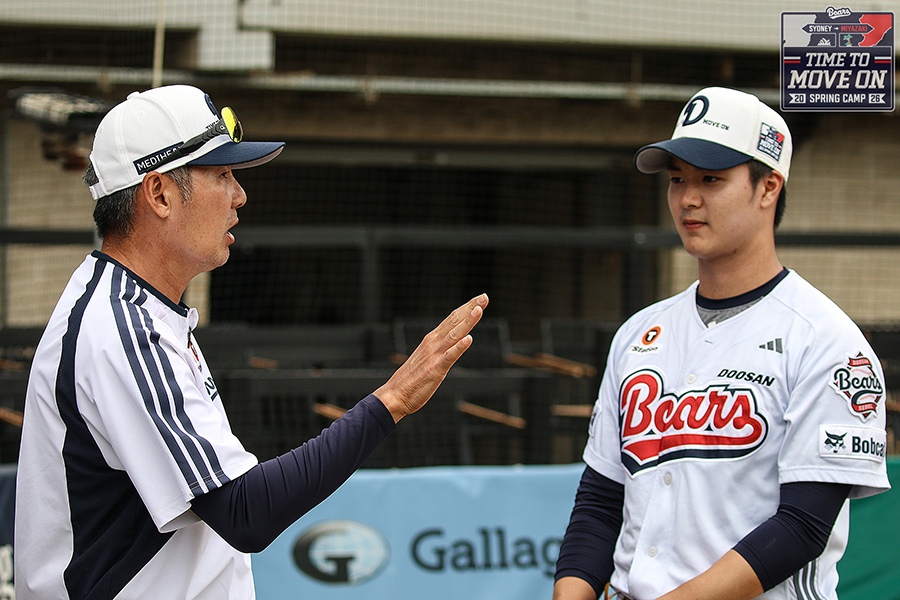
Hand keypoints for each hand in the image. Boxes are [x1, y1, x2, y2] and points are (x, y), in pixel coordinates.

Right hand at [375, 293, 487, 422]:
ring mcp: (434, 356)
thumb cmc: (411, 379)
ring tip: (479, 310)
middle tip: (484, 297)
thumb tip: (452, 343)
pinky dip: (459, 347)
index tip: (480, 299)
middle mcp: (433, 343)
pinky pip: (449, 357)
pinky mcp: (435, 369)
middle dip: (471, 308)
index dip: (466, 308)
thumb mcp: (426, 358)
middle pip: (455, 322)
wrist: (394, 395)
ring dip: (467, 322)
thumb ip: (439, 349)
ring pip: (454, 335)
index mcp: (431, 340)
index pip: (452, 319)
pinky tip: (468, 339)